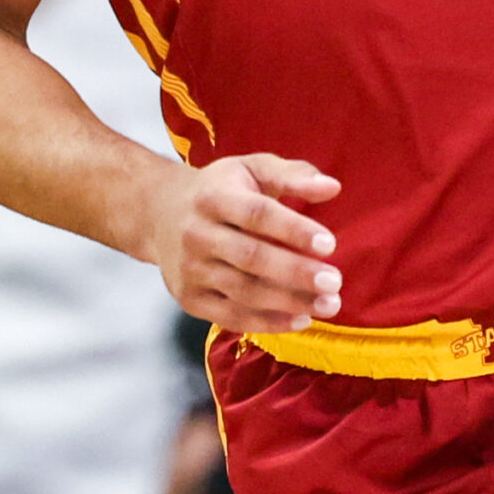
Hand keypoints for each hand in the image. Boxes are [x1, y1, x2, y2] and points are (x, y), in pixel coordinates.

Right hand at [145, 153, 341, 333]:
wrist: (159, 214)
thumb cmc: (220, 190)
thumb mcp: (251, 169)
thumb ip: (292, 176)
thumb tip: (332, 187)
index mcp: (214, 196)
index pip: (257, 214)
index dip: (293, 230)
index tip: (329, 244)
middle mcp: (196, 233)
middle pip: (251, 257)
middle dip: (296, 272)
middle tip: (334, 282)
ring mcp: (190, 270)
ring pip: (244, 291)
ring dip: (289, 302)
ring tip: (328, 304)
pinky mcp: (190, 299)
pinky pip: (232, 317)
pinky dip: (269, 323)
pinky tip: (301, 319)